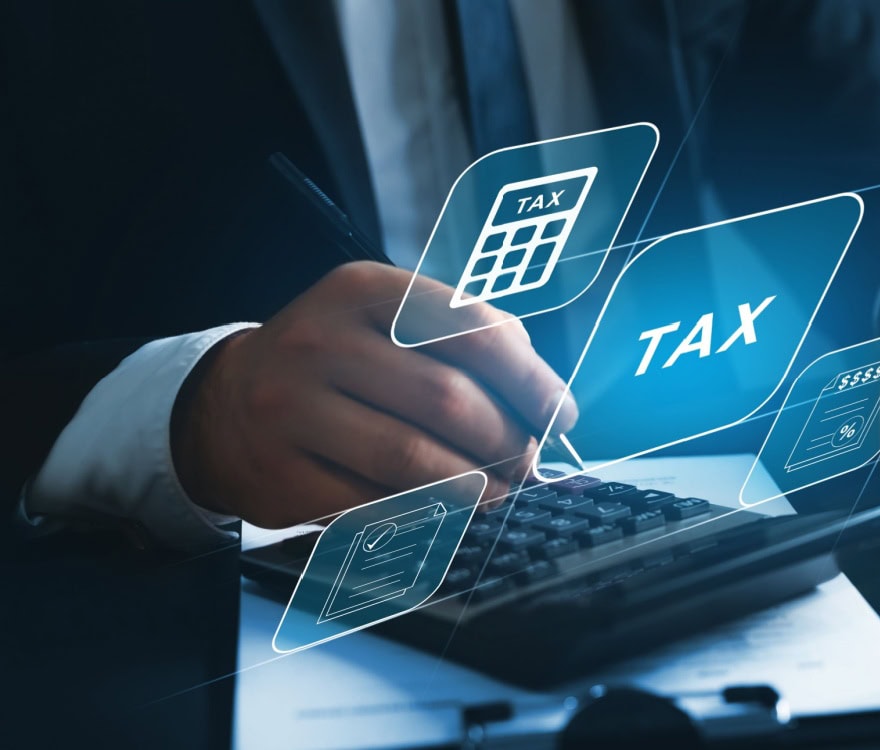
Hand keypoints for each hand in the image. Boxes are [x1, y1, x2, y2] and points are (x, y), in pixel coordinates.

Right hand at [172, 261, 576, 527]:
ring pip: (413, 460)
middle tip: (528, 460)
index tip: (560, 413)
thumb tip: (544, 402)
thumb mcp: (387, 322)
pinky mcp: (280, 475)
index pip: (471, 329)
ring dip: (476, 486)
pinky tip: (448, 513)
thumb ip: (465, 343)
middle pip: (448, 400)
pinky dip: (426, 517)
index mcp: (363, 290)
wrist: (223, 405)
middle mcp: (321, 342)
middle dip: (507, 440)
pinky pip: (374, 507)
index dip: (531, 379)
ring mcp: (291, 409)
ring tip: (499, 490)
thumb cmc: (338, 363)